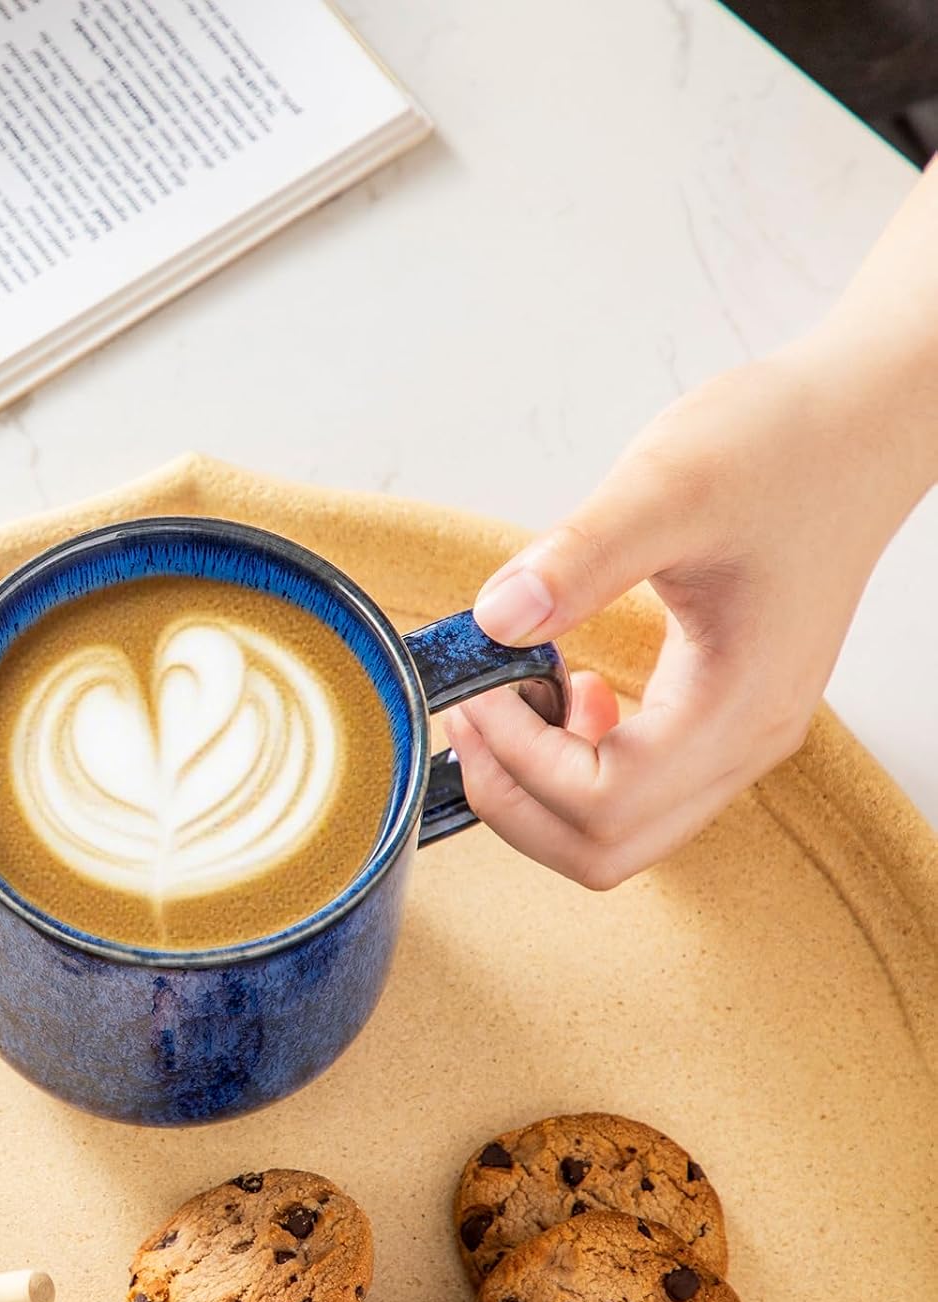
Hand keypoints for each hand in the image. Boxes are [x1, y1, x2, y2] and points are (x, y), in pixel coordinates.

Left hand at [443, 338, 928, 889]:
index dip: (520, 763)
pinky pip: (634, 787)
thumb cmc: (784, 447)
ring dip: (537, 787)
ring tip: (503, 701)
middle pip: (605, 848)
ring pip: (617, 830)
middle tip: (468, 718)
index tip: (477, 692)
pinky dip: (574, 763)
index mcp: (739, 705)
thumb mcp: (670, 484)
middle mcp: (746, 742)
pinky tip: (564, 691)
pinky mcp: (720, 716)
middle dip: (514, 799)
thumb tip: (495, 620)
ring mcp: (738, 737)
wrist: (861, 426)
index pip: (605, 802)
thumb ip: (581, 556)